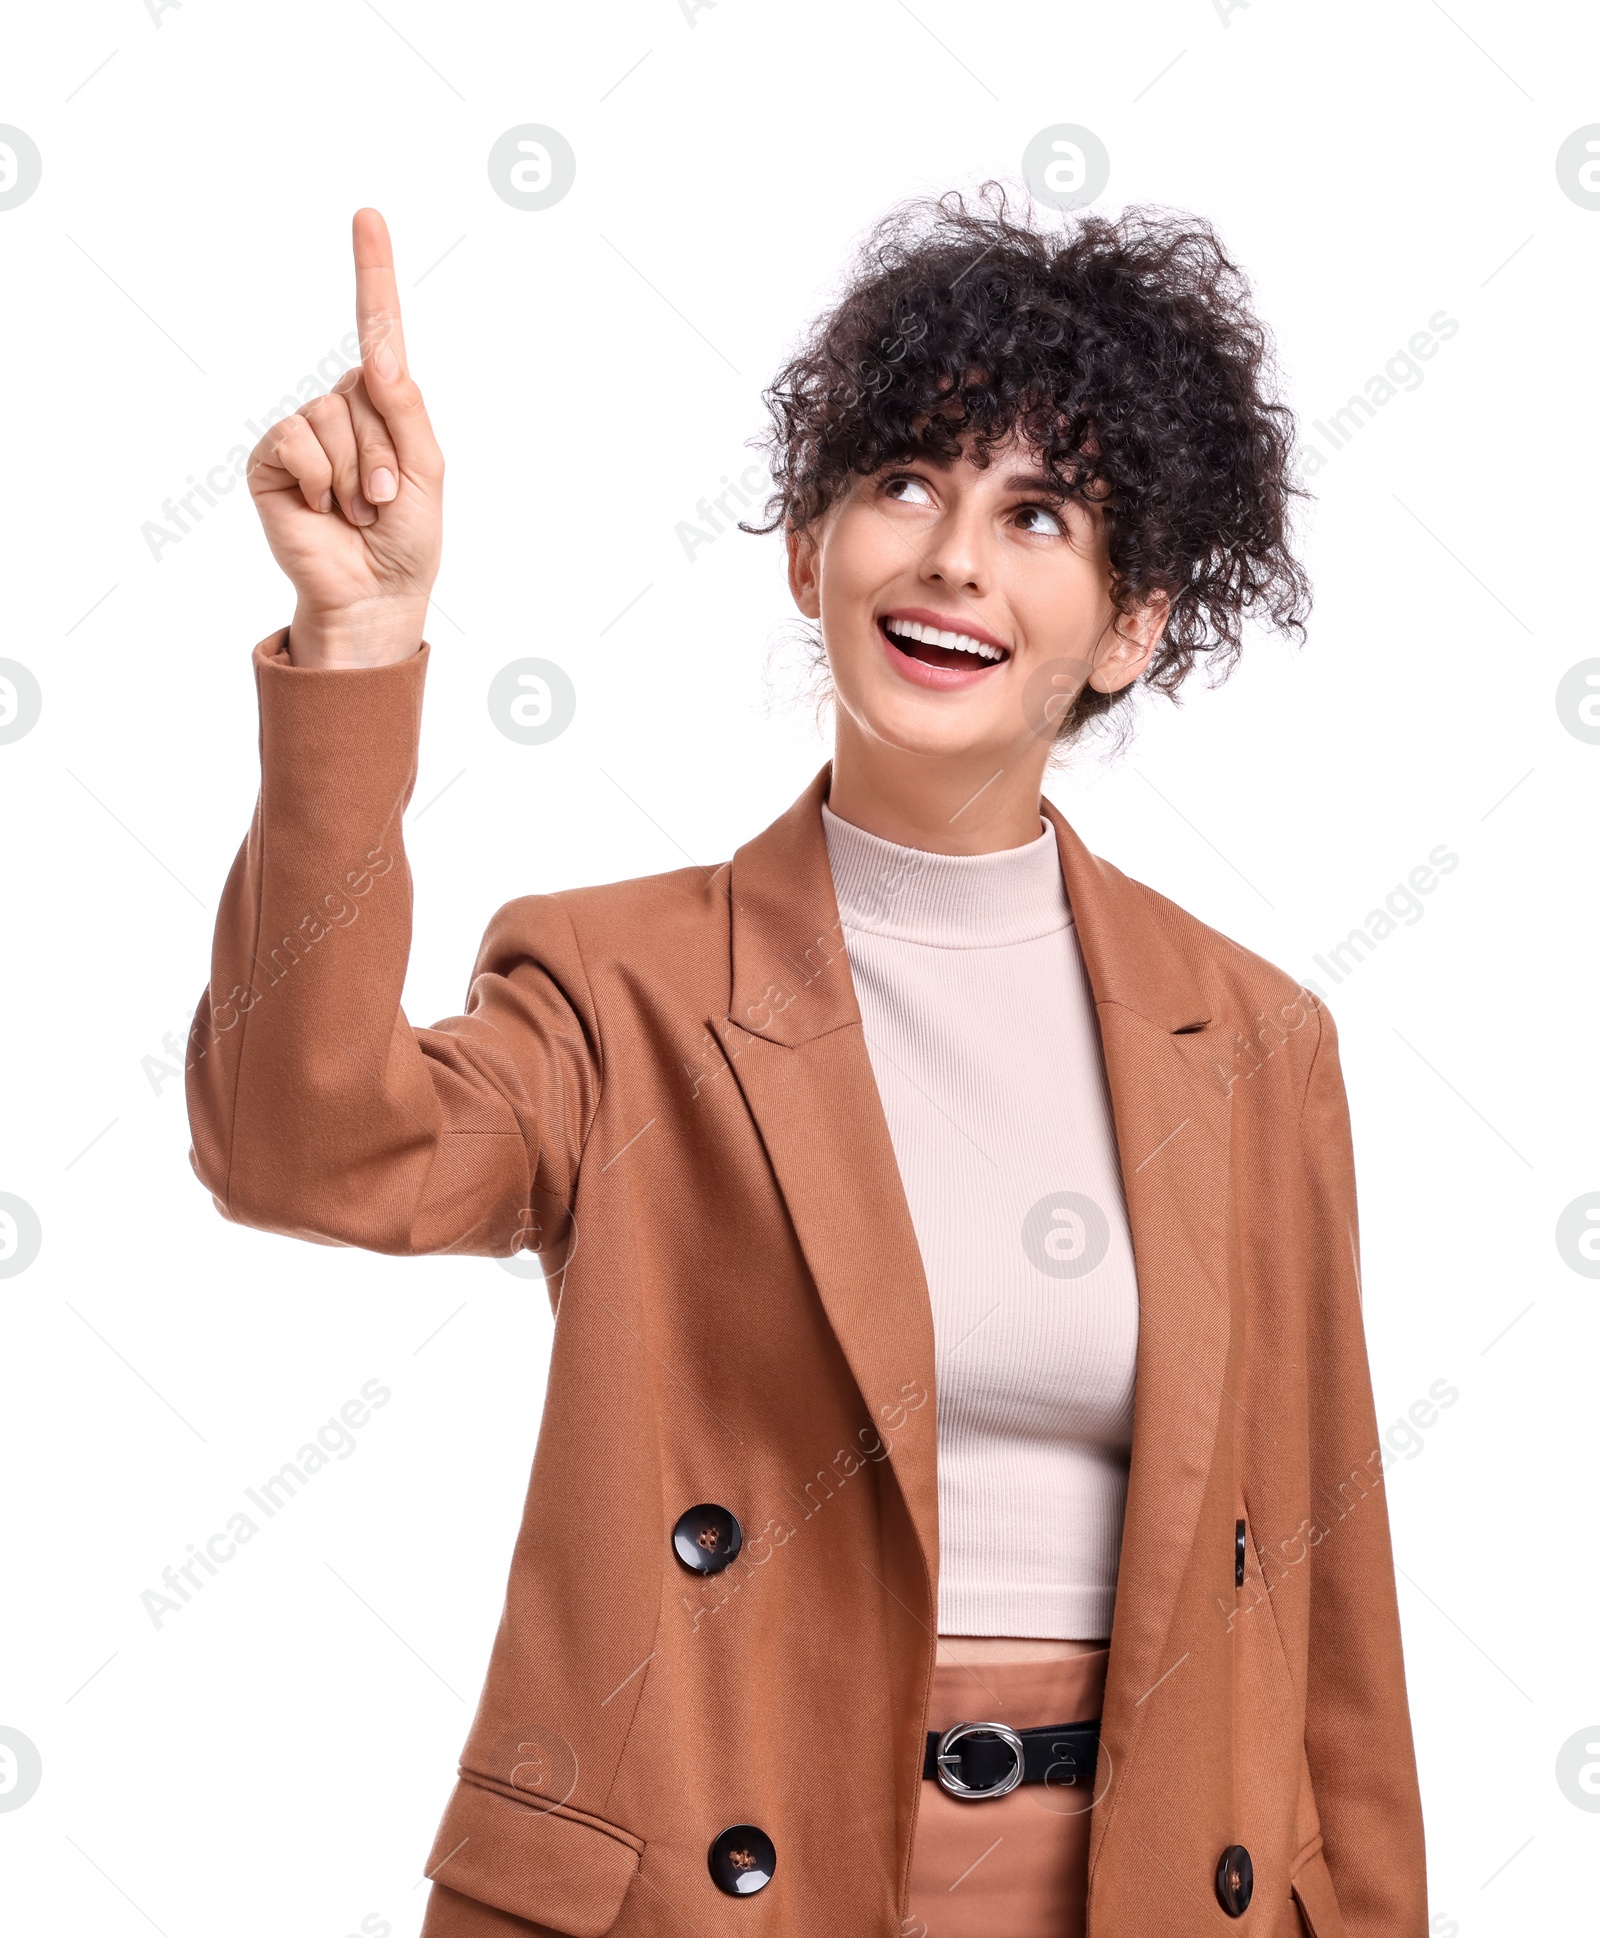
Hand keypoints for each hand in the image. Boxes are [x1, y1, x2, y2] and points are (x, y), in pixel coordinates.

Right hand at [247, 208, 442, 667]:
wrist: (371, 594)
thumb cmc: (407, 538)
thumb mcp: (427, 470)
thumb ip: (407, 409)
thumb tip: (380, 355)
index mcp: (384, 404)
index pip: (378, 331)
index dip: (373, 273)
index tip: (368, 216)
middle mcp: (342, 407)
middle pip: (364, 390)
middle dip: (385, 451)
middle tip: (385, 498)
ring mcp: (304, 431)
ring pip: (330, 418)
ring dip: (355, 473)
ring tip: (358, 509)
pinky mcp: (271, 456)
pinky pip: (295, 440)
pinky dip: (317, 479)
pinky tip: (322, 507)